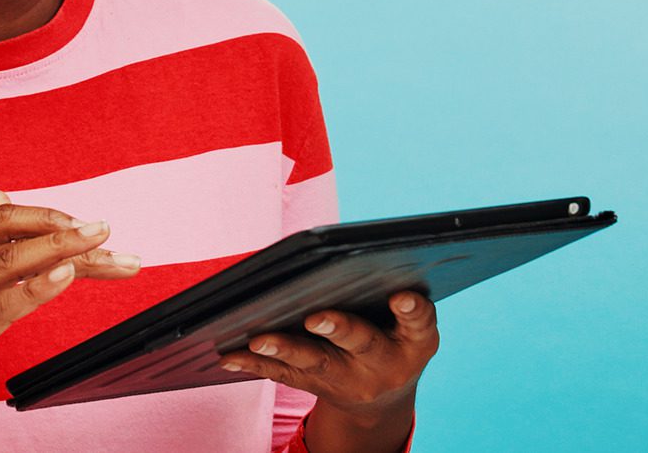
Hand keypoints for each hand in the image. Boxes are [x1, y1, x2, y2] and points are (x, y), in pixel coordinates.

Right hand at [0, 190, 140, 451]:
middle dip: (68, 231)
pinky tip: (67, 276)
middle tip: (107, 229)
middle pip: (15, 238)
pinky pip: (0, 307)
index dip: (48, 216)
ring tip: (103, 245)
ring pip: (12, 264)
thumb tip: (0, 196)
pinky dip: (37, 288)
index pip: (2, 220)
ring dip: (65, 251)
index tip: (86, 225)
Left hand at [218, 292, 437, 436]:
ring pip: (314, 362)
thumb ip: (402, 300)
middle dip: (338, 329)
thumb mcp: (412, 325)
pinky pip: (283, 374)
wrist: (380, 398)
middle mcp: (382, 364)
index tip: (401, 296)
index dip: (412, 310)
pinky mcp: (315, 384)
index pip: (418, 323)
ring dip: (285, 349)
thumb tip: (363, 251)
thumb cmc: (394, 338)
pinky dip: (255, 364)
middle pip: (360, 343)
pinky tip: (229, 355)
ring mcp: (348, 378)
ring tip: (258, 339)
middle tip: (316, 317)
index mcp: (414, 342)